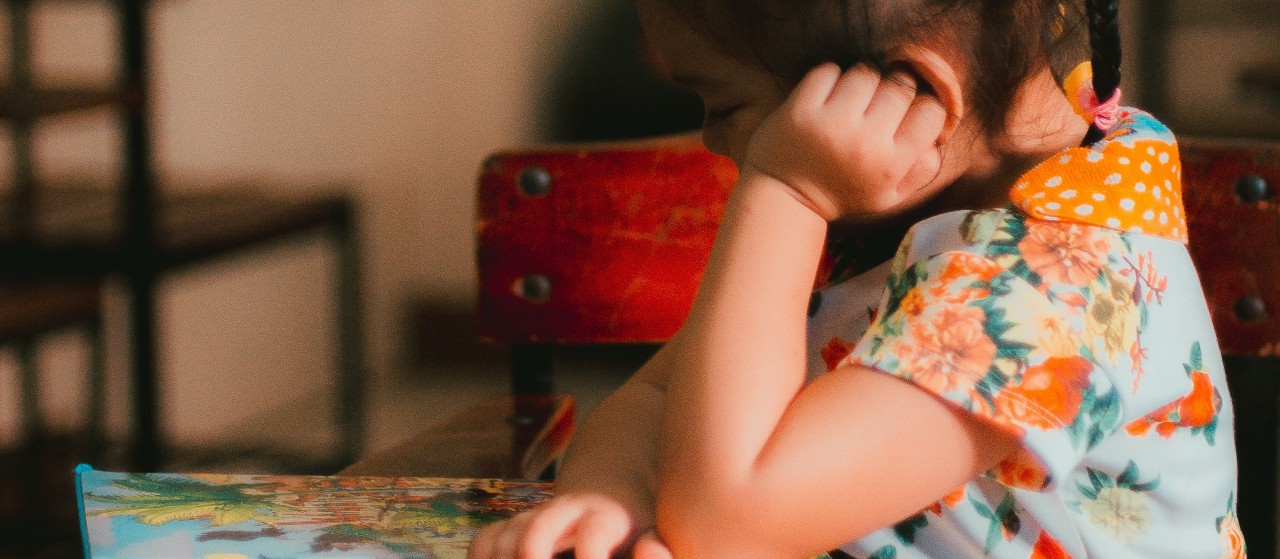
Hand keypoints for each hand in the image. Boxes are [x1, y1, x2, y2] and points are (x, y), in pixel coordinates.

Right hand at [467, 493, 672, 558]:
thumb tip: (650, 552)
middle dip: (531, 557)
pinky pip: (485, 541)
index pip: (594, 534)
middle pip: (537, 531)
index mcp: (605, 517)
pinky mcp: (515, 525)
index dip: (591, 557)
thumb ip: (657, 550)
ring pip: (507, 538)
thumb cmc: (637, 523)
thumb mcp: (656, 529)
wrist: (610, 486)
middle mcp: (565, 513)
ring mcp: (536, 516)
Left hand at [743, 63, 947, 221]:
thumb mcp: (889, 197)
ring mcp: (831, 123)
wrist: (786, 196)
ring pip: (866, 73)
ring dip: (861, 82)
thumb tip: (939, 137)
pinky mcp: (801, 109)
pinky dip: (830, 78)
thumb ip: (921, 170)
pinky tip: (826, 99)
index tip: (906, 115)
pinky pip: (829, 70)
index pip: (931, 111)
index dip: (922, 108)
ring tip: (850, 103)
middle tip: (875, 107)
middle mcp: (864, 142)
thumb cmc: (843, 193)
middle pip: (900, 86)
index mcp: (891, 165)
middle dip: (891, 91)